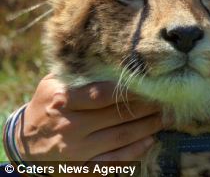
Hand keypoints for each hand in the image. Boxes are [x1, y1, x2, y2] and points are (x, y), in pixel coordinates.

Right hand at [16, 74, 162, 163]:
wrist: (25, 144)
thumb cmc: (47, 105)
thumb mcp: (54, 84)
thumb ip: (82, 74)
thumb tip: (118, 60)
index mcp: (63, 101)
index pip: (105, 94)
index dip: (132, 89)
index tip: (153, 83)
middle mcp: (69, 127)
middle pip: (118, 116)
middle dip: (148, 107)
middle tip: (167, 99)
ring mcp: (75, 151)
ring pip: (121, 138)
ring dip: (148, 127)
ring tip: (165, 117)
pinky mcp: (81, 169)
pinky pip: (114, 161)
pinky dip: (135, 151)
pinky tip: (150, 140)